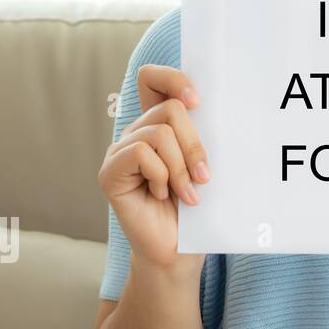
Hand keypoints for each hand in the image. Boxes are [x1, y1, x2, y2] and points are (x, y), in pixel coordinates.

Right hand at [97, 64, 210, 270]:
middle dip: (195, 144)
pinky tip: (163, 196)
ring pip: (159, 133)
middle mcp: (135, 133)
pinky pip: (141, 153)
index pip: (152, 78)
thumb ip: (203, 134)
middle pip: (170, 108)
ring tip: (188, 193)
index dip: (173, 77)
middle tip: (204, 176)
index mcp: (158, 125)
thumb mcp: (206, 164)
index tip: (198, 101)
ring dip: (181, 166)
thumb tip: (219, 104)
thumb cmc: (197, 209)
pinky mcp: (110, 173)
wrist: (180, 251)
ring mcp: (119, 152)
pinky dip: (162, 176)